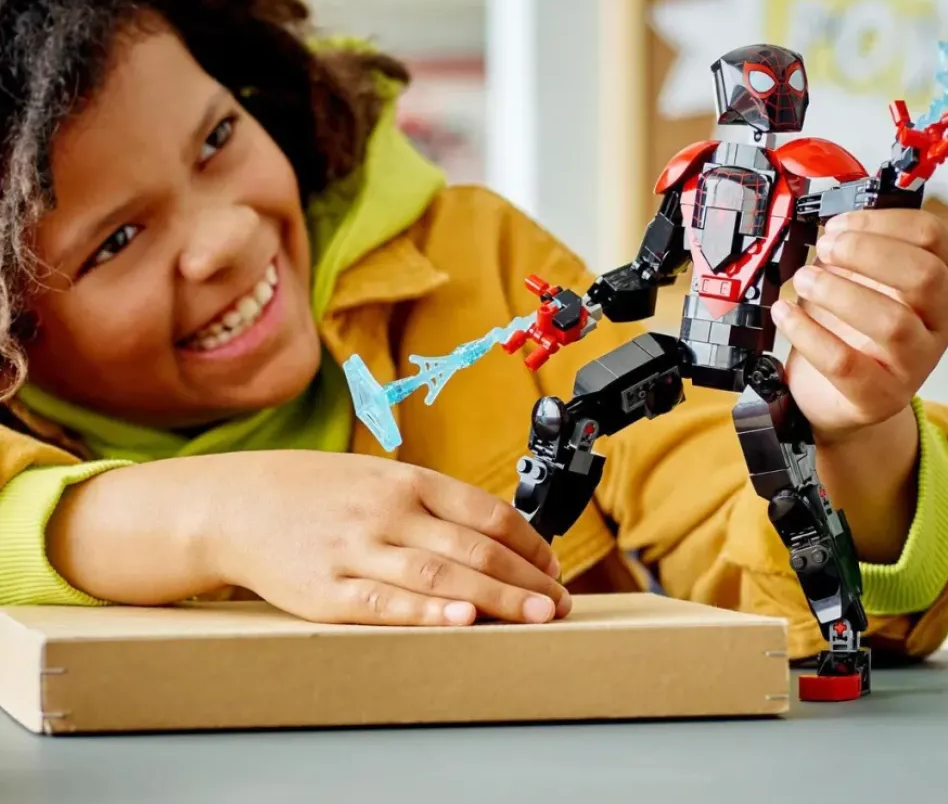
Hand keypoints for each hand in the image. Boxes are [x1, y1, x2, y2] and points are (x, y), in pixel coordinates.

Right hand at [208, 451, 571, 626]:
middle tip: (559, 602)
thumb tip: (491, 535)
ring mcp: (357, 548)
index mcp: (406, 479)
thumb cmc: (316, 491)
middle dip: (525, 577)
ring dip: (496, 598)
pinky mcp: (326, 590)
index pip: (486, 510)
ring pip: (440, 573)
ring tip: (536, 616)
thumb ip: (429, 503)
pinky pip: (385, 602)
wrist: (238, 503)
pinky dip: (427, 610)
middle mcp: (388, 510)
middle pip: (473, 546)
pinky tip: (462, 619)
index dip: (528, 541)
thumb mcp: (377, 478)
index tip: (552, 564)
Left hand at [771, 209, 947, 439]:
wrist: (834, 397)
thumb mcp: (855, 283)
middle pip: (924, 275)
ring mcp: (914, 364)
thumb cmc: (847, 332)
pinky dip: (808, 333)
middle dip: (867, 253)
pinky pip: (845, 363)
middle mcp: (937, 322)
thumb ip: (851, 256)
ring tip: (803, 280)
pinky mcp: (879, 396)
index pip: (931, 237)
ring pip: (892, 322)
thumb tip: (830, 229)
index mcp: (938, 283)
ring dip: (838, 292)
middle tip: (824, 249)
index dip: (881, 222)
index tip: (838, 224)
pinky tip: (785, 313)